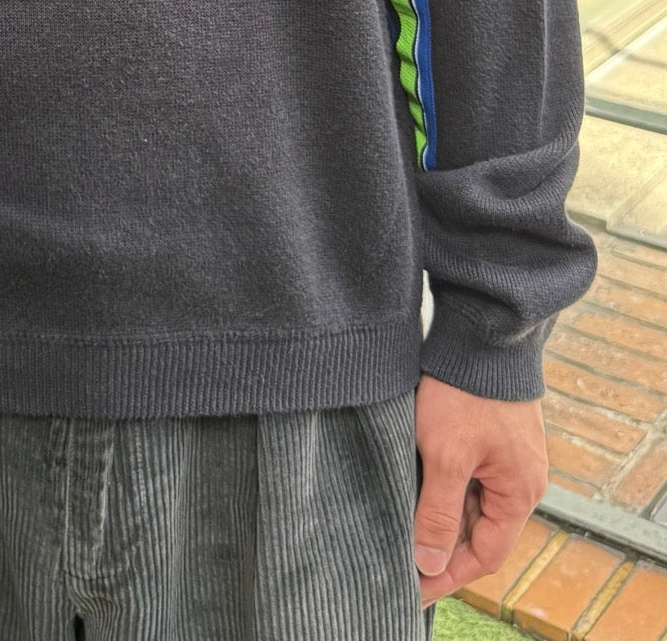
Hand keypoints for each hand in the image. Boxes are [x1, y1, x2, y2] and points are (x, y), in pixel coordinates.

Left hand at [412, 373, 548, 609]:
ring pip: (472, 502)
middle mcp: (521, 479)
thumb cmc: (466, 392)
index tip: (413, 589)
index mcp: (520, 492)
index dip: (448, 575)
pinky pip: (469, 476)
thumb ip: (439, 512)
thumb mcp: (446, 455)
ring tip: (400, 527)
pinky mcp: (491, 435)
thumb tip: (429, 562)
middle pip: (480, 530)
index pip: (486, 555)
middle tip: (399, 560)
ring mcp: (507, 456)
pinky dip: (443, 488)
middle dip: (441, 547)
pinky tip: (413, 488)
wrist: (480, 332)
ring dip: (440, 515)